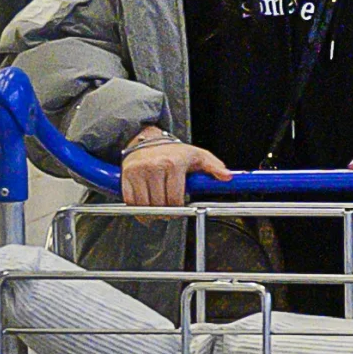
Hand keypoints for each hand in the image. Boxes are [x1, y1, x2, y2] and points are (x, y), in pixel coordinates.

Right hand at [117, 132, 232, 210]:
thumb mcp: (198, 155)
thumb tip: (227, 176)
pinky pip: (130, 200)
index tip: (179, 210)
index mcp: (173, 164)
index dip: (178, 209)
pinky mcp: (126, 175)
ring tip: (158, 210)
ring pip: (144, 204)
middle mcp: (154, 167)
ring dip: (151, 213)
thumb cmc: (174, 151)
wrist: (148, 140)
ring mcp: (138, 171)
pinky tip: (145, 209)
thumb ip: (214, 166)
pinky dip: (137, 209)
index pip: (174, 198)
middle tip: (170, 212)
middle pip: (159, 203)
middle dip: (166, 212)